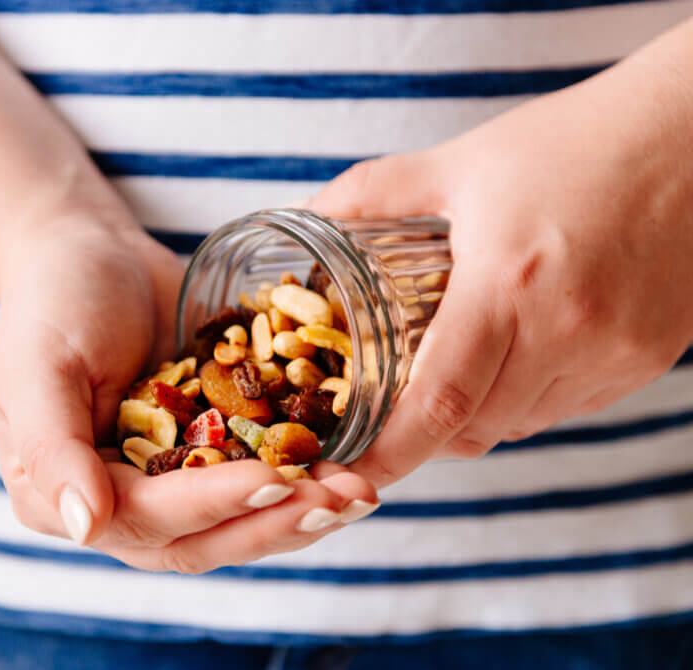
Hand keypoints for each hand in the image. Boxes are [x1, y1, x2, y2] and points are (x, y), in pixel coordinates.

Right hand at [0, 216, 377, 572]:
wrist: (91, 254)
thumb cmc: (52, 301)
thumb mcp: (37, 365)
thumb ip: (50, 449)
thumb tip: (86, 528)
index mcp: (62, 497)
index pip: (145, 520)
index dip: (212, 506)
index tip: (274, 481)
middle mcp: (118, 504)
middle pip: (201, 539)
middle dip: (272, 523)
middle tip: (338, 501)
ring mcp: (167, 482)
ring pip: (238, 522)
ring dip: (299, 512)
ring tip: (359, 492)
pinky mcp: (210, 452)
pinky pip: (259, 476)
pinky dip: (304, 475)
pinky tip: (353, 463)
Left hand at [308, 51, 692, 488]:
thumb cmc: (575, 142)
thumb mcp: (463, 163)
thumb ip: (375, 192)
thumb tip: (307, 212)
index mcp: (507, 286)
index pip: (438, 404)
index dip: (389, 451)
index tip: (351, 469)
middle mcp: (566, 331)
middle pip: (475, 428)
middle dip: (424, 435)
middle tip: (389, 413)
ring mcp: (615, 352)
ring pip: (522, 424)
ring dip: (477, 417)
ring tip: (451, 377)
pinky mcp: (648, 359)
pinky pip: (571, 408)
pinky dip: (529, 401)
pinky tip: (516, 358)